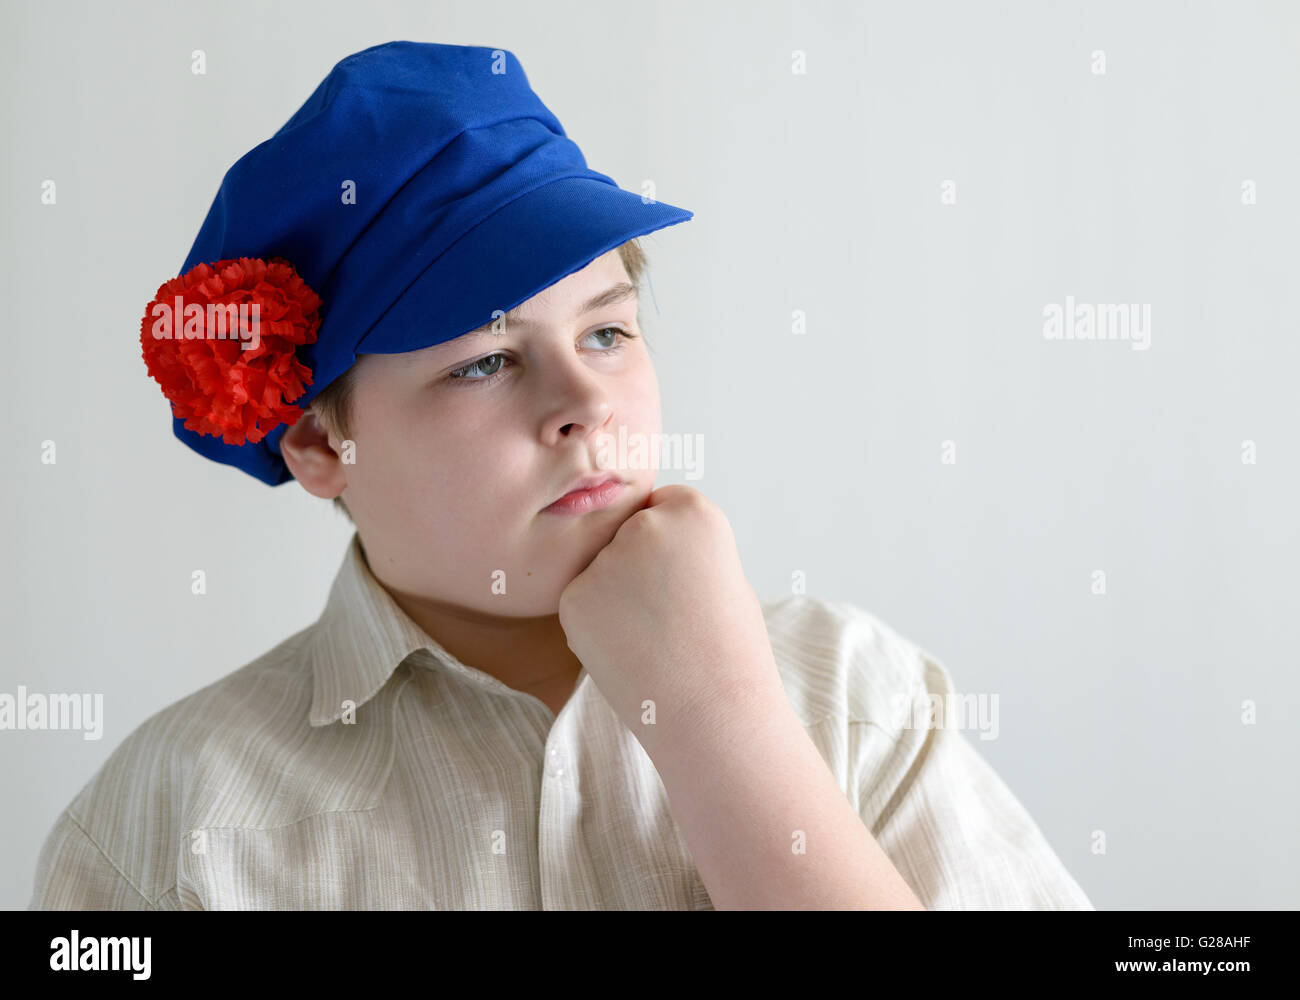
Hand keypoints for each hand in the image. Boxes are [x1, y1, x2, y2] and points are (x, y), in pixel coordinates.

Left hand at [557, 484, 785, 751]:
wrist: (714, 712)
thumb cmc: (730, 650)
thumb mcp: (726, 575)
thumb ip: (685, 547)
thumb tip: (646, 542)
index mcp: (694, 511)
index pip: (663, 506)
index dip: (671, 546)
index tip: (685, 579)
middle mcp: (646, 525)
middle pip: (627, 532)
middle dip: (638, 564)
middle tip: (667, 614)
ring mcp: (606, 561)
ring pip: (601, 567)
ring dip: (615, 593)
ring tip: (652, 637)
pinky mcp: (574, 598)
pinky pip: (581, 600)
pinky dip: (596, 622)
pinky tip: (628, 650)